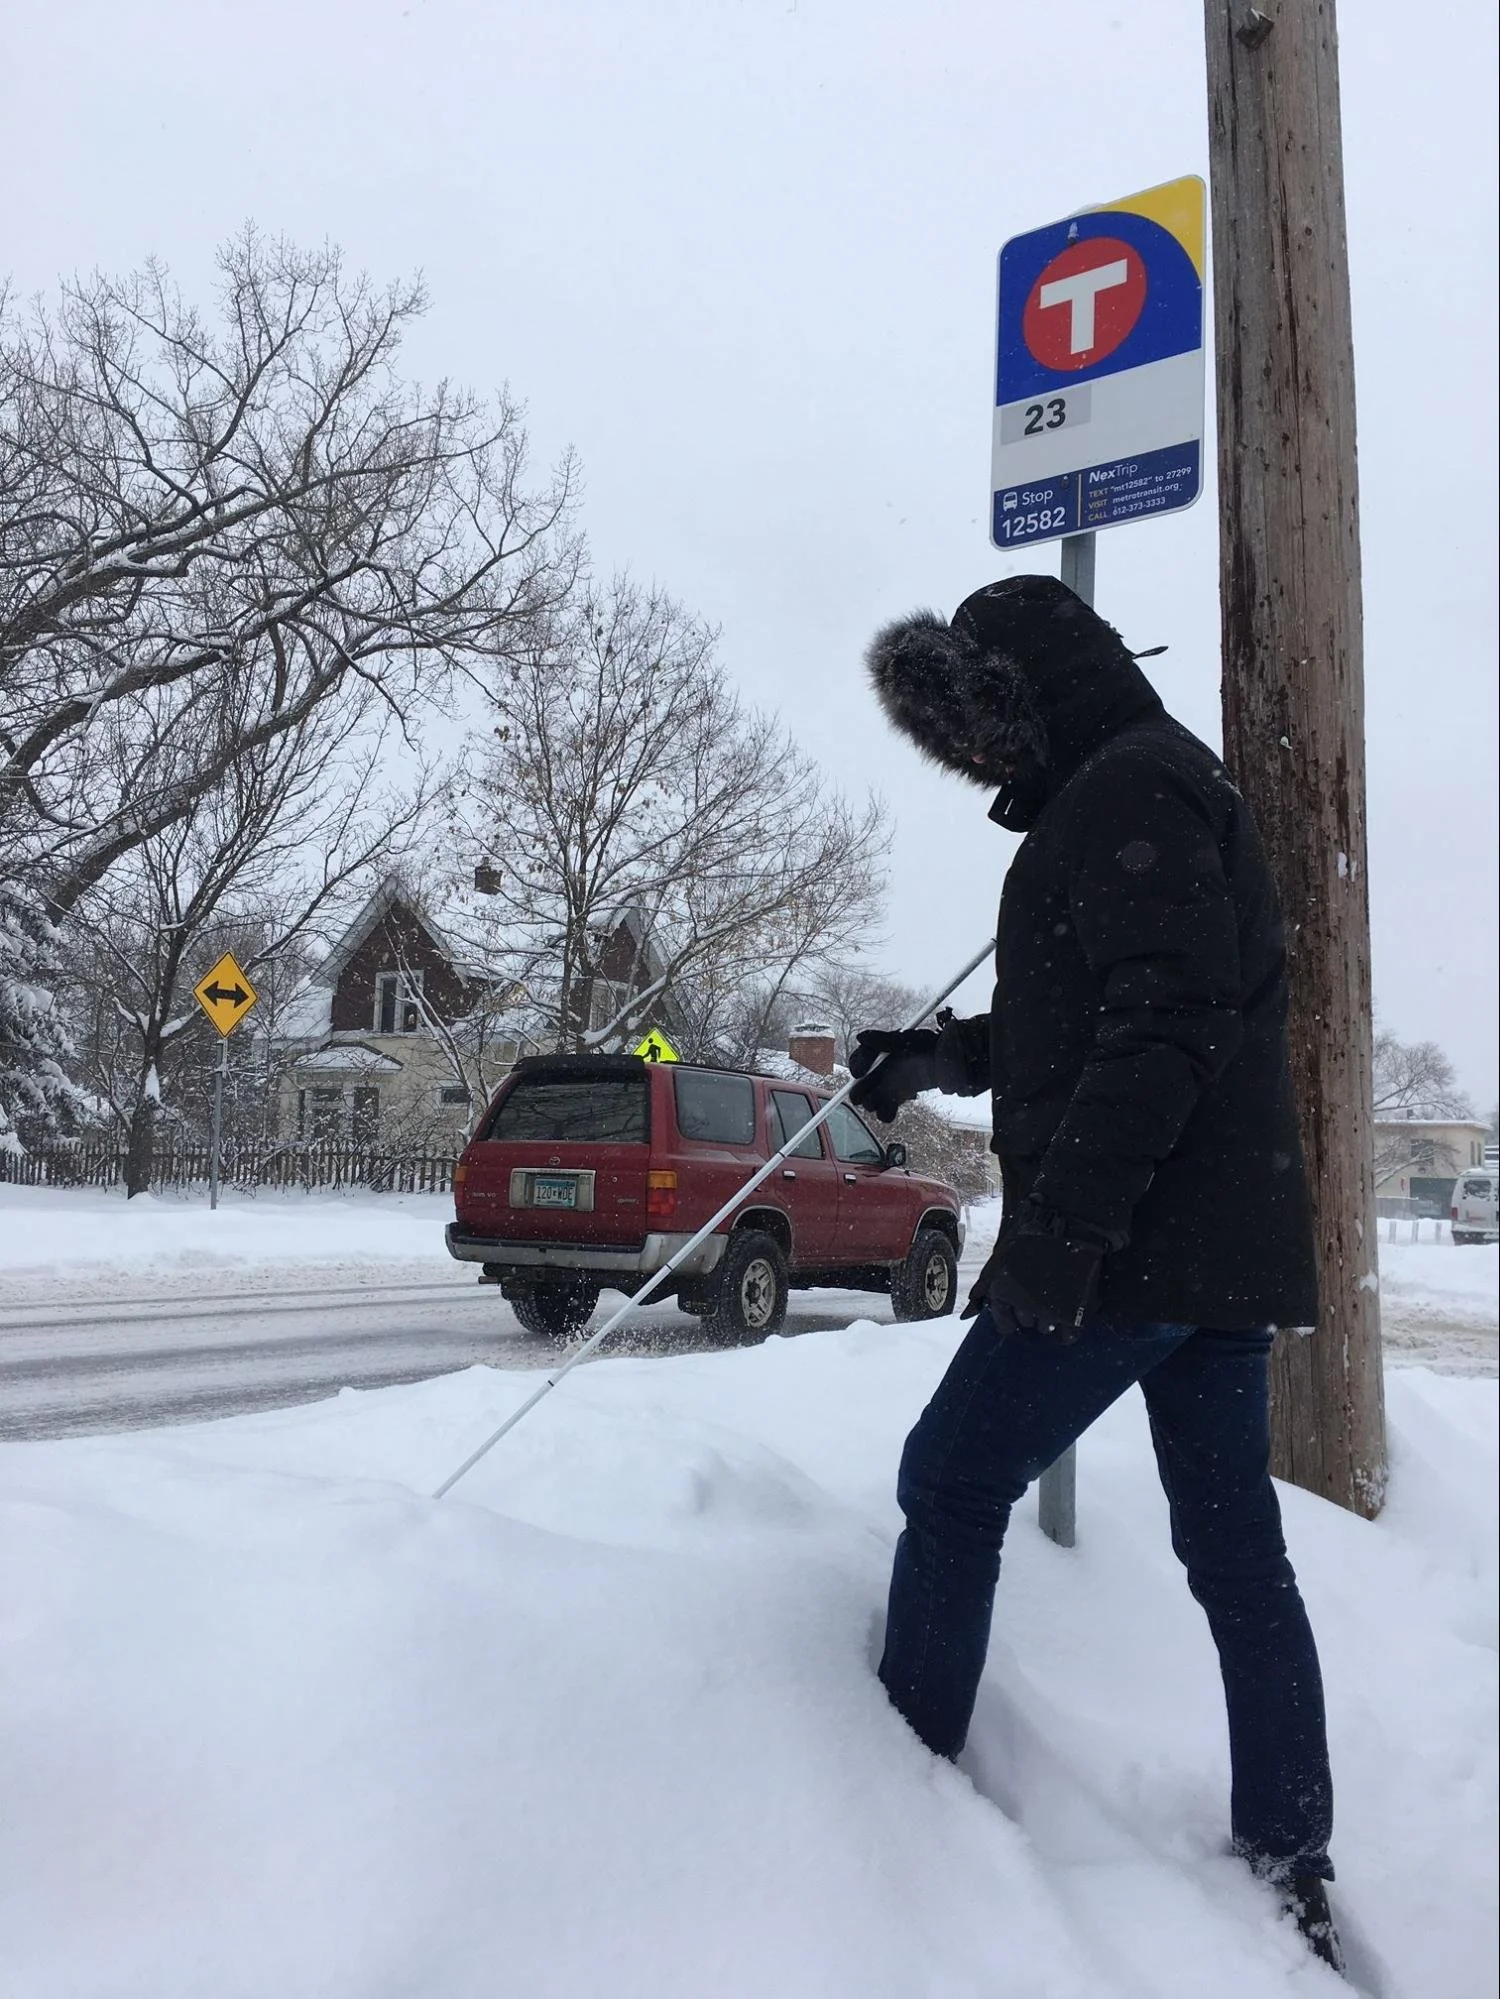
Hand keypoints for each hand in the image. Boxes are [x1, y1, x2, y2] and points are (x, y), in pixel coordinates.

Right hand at [847, 1028, 937, 1122]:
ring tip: (878, 1103)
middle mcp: (882, 1067)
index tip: (858, 1073)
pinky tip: (891, 1111)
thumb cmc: (929, 1046)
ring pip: (873, 1097)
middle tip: (859, 1097)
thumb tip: (861, 1038)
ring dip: (873, 1101)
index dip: (858, 1065)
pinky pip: (887, 1108)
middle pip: (863, 1081)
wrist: (950, 1062)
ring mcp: (890, 1083)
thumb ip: (883, 1039)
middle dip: (860, 1089)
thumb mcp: (906, 1040)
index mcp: (881, 1050)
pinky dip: (887, 1112)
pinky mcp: (900, 1096)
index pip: (861, 1057)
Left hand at [971, 1201, 1123, 1336]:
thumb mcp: (1000, 1258)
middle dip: (1033, 1312)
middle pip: (1027, 1324)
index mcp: (1002, 1291)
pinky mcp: (1073, 1310)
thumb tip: (969, 1312)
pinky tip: (1070, 1318)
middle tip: (1041, 1294)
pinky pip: (1068, 1335)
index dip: (1013, 1318)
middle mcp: (1022, 1303)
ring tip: (1057, 1296)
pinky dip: (1069, 1331)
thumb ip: (985, 1286)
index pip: (1005, 1324)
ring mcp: (1048, 1308)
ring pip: (1046, 1328)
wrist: (1065, 1221)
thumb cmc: (1029, 1237)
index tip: (1020, 1308)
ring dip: (1050, 1317)